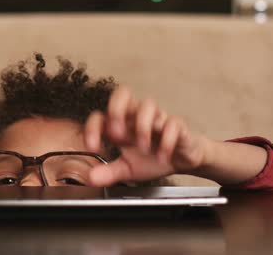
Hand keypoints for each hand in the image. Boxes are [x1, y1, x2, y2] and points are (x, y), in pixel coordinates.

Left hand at [84, 86, 207, 185]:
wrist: (181, 162)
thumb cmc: (152, 159)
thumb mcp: (127, 169)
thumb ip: (109, 173)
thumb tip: (90, 179)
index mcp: (121, 125)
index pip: (100, 116)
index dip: (92, 128)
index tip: (93, 147)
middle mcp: (137, 117)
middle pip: (122, 94)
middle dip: (116, 110)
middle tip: (117, 134)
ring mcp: (157, 119)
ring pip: (147, 104)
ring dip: (142, 127)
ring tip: (143, 148)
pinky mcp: (177, 125)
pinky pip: (172, 123)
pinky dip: (166, 141)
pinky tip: (162, 157)